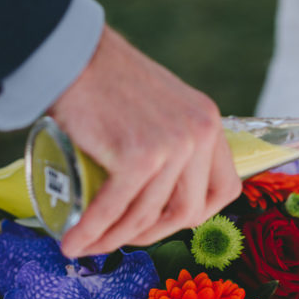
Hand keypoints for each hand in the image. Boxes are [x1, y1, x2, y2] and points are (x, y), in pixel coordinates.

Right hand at [48, 26, 241, 256]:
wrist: (73, 54)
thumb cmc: (108, 81)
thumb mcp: (165, 106)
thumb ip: (175, 137)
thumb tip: (164, 188)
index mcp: (209, 124)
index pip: (225, 189)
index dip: (198, 214)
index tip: (167, 222)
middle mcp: (199, 135)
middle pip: (188, 212)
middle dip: (153, 234)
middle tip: (122, 237)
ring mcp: (172, 147)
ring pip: (147, 216)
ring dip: (115, 239)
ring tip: (88, 244)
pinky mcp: (138, 157)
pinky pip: (116, 209)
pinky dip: (92, 231)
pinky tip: (76, 241)